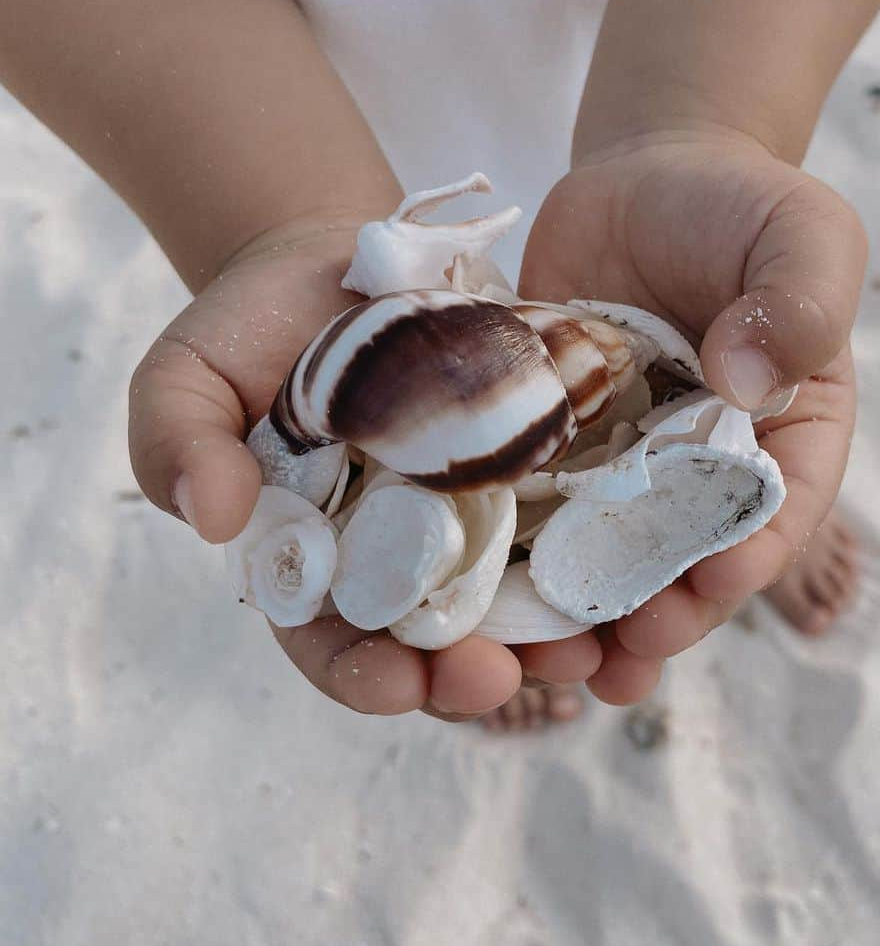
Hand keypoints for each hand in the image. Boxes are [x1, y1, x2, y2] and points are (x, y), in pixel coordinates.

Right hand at [129, 214, 605, 720]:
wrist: (339, 260)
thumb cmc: (249, 326)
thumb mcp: (187, 376)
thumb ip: (178, 441)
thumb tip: (210, 516)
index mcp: (318, 560)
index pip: (334, 642)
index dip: (363, 674)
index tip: (397, 685)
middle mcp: (403, 554)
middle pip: (439, 641)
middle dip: (472, 673)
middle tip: (507, 677)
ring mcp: (474, 513)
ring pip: (521, 596)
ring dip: (555, 632)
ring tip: (589, 644)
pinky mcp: (532, 463)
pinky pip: (573, 516)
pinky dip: (601, 545)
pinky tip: (635, 560)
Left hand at [519, 126, 866, 698]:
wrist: (646, 177)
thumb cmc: (741, 206)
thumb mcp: (804, 235)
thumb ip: (800, 303)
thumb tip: (746, 383)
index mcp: (786, 441)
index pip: (771, 517)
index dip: (741, 564)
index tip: (706, 594)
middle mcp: (703, 471)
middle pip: (681, 562)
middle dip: (649, 619)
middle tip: (610, 664)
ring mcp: (624, 465)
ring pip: (599, 555)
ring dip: (573, 616)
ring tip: (540, 664)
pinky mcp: (552, 445)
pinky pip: (529, 504)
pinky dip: (507, 554)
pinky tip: (474, 597)